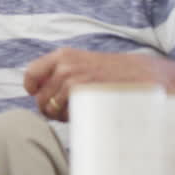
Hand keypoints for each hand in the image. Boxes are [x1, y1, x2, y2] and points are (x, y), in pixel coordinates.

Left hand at [24, 48, 167, 120]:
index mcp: (63, 55)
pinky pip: (65, 114)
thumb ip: (61, 71)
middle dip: (48, 108)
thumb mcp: (83, 62)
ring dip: (59, 115)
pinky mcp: (83, 95)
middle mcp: (65, 66)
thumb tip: (38, 92)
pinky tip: (82, 114)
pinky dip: (69, 118)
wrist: (143, 74)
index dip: (33, 89)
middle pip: (40, 96)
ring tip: (75, 112)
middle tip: (62, 112)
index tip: (38, 96)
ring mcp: (74, 80)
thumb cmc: (112, 72)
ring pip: (51, 107)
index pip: (32, 73)